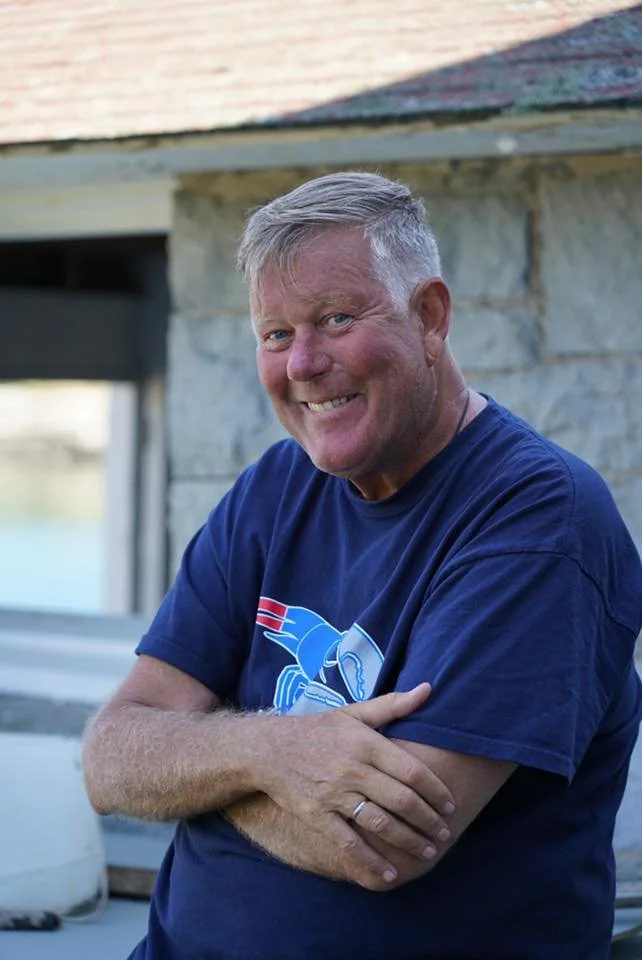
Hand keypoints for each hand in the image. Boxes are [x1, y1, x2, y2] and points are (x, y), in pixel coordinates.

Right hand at [254, 684, 454, 887]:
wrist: (268, 748)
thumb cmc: (317, 730)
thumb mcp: (353, 712)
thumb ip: (392, 705)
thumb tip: (428, 688)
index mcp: (365, 742)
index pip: (411, 771)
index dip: (436, 791)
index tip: (451, 806)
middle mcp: (352, 768)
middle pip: (401, 800)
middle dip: (428, 821)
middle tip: (445, 835)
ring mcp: (334, 793)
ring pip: (380, 823)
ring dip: (408, 841)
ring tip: (427, 852)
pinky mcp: (316, 815)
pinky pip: (348, 843)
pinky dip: (370, 862)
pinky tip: (388, 874)